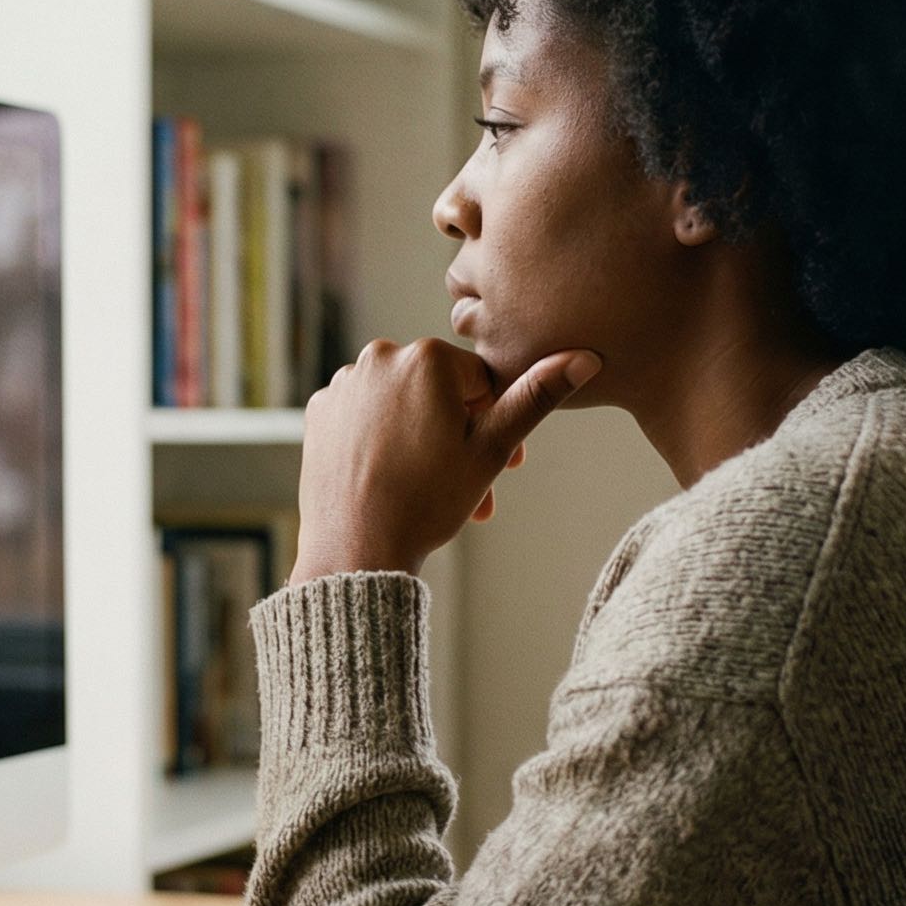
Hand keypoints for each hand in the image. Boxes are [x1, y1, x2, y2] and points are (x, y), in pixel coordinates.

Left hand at [290, 337, 600, 582]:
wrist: (357, 549)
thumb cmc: (428, 501)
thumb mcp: (493, 449)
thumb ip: (536, 397)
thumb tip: (586, 357)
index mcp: (427, 357)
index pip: (479, 381)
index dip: (491, 425)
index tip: (497, 466)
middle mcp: (379, 357)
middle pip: (437, 392)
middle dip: (456, 436)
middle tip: (467, 485)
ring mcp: (343, 383)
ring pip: (401, 405)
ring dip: (421, 438)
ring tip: (429, 486)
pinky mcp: (319, 411)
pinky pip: (364, 416)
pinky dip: (381, 440)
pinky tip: (390, 477)